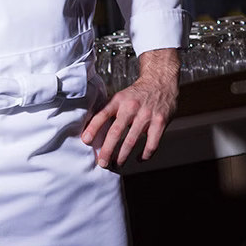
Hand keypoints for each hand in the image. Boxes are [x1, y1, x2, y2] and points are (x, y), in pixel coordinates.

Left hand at [81, 47, 179, 167]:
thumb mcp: (121, 96)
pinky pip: (151, 144)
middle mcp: (131, 107)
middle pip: (116, 131)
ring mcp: (146, 115)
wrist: (160, 81)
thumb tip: (92, 128)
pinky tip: (139, 159)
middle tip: (102, 163)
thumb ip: (110, 110)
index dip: (93, 128)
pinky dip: (144, 155)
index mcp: (119, 100)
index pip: (102, 114)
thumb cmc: (137, 93)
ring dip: (123, 156)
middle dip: (107, 150)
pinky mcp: (160, 122)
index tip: (85, 140)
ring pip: (132, 141)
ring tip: (117, 164)